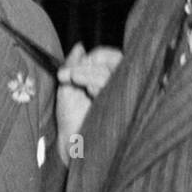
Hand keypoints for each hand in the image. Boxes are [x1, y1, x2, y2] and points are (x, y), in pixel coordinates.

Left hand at [56, 43, 122, 163]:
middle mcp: (119, 84)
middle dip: (89, 65)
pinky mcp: (124, 106)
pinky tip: (89, 89)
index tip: (71, 68)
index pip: (111, 56)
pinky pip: (116, 86)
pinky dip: (100, 83)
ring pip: (114, 73)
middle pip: (116, 61)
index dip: (94, 56)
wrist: (72, 145)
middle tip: (70, 74)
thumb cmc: (71, 119)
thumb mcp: (67, 86)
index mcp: (107, 78)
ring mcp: (123, 94)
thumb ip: (73, 64)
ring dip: (90, 73)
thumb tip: (80, 46)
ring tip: (74, 80)